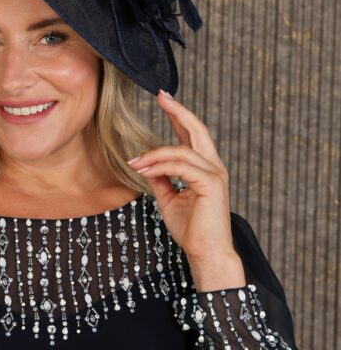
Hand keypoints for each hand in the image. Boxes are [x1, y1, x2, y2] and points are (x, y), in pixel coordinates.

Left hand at [126, 90, 237, 265]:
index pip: (192, 135)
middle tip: (161, 96)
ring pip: (181, 150)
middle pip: (197, 130)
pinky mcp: (211, 184)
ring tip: (134, 163)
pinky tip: (144, 170)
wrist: (206, 253)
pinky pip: (180, 166)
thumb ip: (161, 179)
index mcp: (206, 168)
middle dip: (178, 111)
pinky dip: (160, 166)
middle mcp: (214, 167)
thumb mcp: (169, 199)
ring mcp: (215, 174)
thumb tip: (146, 164)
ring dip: (153, 154)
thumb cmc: (191, 229)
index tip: (164, 99)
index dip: (178, 116)